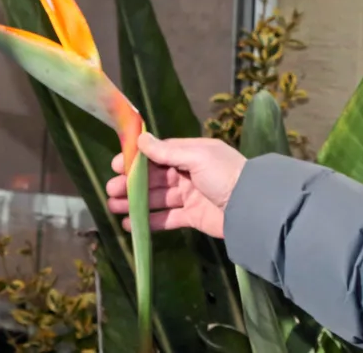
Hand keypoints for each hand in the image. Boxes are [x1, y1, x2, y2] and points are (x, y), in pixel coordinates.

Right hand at [106, 132, 245, 238]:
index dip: (137, 160)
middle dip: (132, 183)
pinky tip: (129, 224)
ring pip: (157, 198)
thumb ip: (168, 150)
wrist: (251, 206)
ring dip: (135, 202)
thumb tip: (141, 138)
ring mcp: (191, 196)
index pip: (159, 154)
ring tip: (113, 206)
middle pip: (155, 177)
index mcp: (192, 154)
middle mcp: (190, 173)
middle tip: (111, 189)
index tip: (116, 166)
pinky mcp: (192, 217)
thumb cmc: (225, 174)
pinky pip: (167, 218)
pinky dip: (148, 221)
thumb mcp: (198, 156)